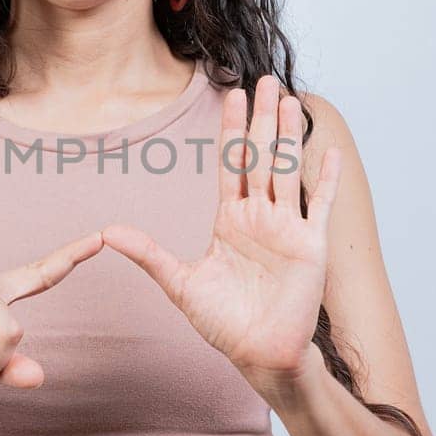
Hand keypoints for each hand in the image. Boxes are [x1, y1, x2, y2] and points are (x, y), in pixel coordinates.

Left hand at [100, 75, 342, 388]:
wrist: (259, 355)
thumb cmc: (223, 323)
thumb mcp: (179, 283)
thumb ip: (148, 254)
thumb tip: (108, 232)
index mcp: (230, 220)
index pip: (230, 165)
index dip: (231, 130)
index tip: (231, 95)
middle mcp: (260, 217)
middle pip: (259, 157)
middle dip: (261, 119)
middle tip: (263, 80)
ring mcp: (287, 228)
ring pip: (286, 171)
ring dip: (287, 136)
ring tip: (288, 99)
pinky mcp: (310, 246)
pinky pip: (320, 205)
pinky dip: (325, 179)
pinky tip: (327, 150)